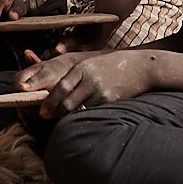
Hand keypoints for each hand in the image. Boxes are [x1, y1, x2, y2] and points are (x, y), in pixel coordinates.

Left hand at [16, 49, 152, 117]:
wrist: (142, 67)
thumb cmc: (113, 65)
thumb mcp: (92, 64)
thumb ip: (76, 76)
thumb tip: (59, 93)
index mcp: (82, 68)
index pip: (60, 87)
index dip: (49, 101)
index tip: (41, 110)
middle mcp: (90, 79)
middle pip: (66, 101)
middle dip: (54, 112)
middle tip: (45, 117)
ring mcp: (101, 91)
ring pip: (78, 109)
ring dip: (68, 116)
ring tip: (61, 120)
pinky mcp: (111, 100)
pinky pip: (93, 112)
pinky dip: (85, 116)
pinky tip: (81, 118)